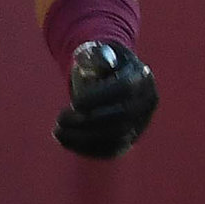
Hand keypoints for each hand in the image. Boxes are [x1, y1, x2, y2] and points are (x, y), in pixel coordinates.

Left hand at [55, 40, 157, 158]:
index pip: (125, 89)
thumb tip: (88, 60)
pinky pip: (110, 150)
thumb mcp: (101, 52)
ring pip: (115, 139)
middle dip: (87, 121)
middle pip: (121, 118)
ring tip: (58, 131)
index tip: (75, 103)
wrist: (116, 76)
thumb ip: (96, 55)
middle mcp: (146, 102)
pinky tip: (66, 141)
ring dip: (83, 138)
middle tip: (61, 119)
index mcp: (141, 76)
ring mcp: (140, 124)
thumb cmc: (103, 63)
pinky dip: (86, 149)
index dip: (99, 98)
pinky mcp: (130, 139)